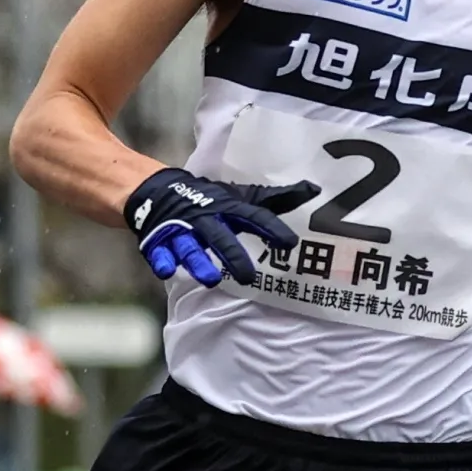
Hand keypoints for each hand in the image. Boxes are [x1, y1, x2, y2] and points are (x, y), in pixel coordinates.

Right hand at [124, 168, 317, 286]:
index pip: (252, 216)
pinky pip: (160, 253)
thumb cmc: (209, 199)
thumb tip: (313, 189)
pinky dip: (164, 262)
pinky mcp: (159, 242)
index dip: (271, 229)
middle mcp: (205, 219)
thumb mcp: (240, 197)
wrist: (157, 191)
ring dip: (199, 263)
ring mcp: (181, 231)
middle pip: (220, 237)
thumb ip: (275, 199)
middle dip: (233, 256)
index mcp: (227, 207)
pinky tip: (168, 272)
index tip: (289, 244)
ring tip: (211, 280)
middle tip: (249, 278)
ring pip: (190, 248)